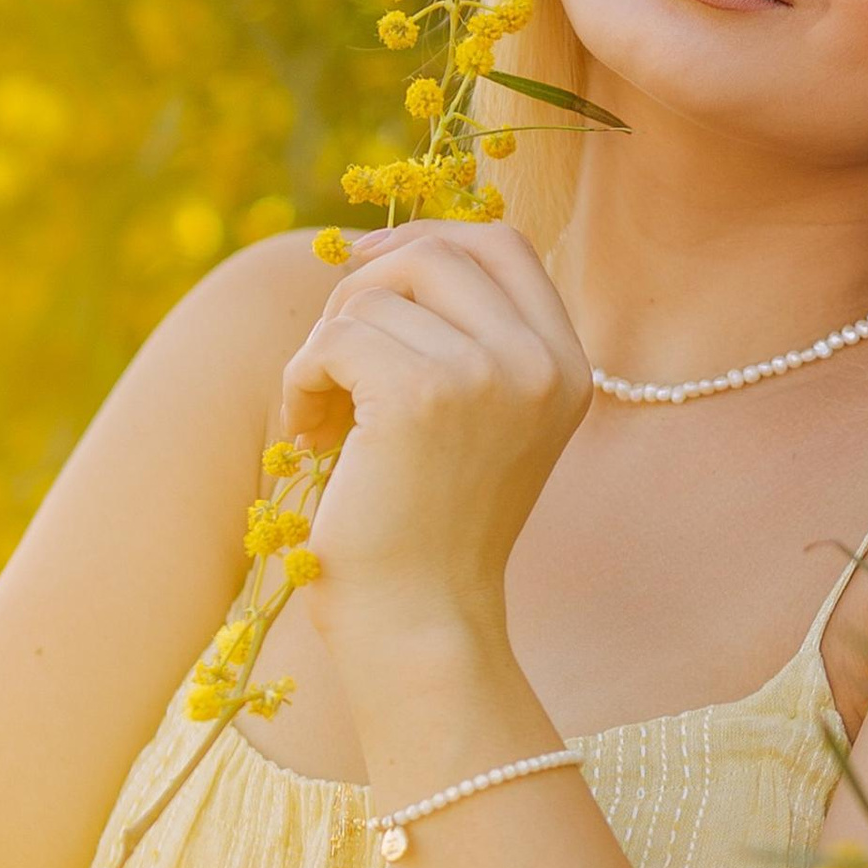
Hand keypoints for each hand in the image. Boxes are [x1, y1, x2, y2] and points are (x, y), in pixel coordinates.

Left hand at [279, 221, 591, 641]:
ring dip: (325, 348)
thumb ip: (464, 340)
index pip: (504, 247)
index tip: (365, 270)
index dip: (428, 241)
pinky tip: (308, 434)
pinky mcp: (420, 394)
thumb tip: (388, 252)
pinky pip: (333, 339)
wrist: (421, 626)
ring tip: (323, 417)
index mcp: (566, 367)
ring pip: (374, 297)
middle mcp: (540, 363)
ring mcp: (487, 374)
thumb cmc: (429, 532)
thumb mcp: (477, 423)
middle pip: (437, 253)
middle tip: (331, 358)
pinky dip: (302, 381)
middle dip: (364, 289)